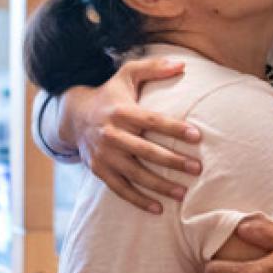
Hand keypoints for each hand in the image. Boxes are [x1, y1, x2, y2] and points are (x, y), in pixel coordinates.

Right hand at [64, 58, 200, 213]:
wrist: (74, 116)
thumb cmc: (111, 94)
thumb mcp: (128, 74)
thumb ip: (154, 67)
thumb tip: (183, 64)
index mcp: (121, 111)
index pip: (152, 121)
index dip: (174, 129)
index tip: (197, 136)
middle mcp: (111, 134)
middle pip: (146, 151)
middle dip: (172, 161)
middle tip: (197, 169)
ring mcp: (104, 155)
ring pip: (135, 174)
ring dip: (160, 185)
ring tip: (183, 192)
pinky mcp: (99, 170)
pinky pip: (120, 189)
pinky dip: (139, 200)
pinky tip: (159, 209)